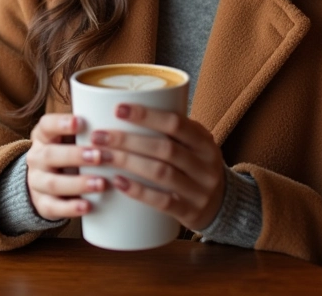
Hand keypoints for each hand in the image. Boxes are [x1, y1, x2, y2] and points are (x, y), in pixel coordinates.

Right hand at [25, 114, 108, 220]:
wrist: (45, 183)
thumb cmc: (68, 151)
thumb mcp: (71, 137)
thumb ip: (88, 130)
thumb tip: (123, 115)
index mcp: (43, 136)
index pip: (46, 125)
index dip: (61, 123)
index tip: (81, 121)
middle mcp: (36, 157)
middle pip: (50, 155)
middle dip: (76, 155)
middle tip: (99, 156)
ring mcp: (36, 182)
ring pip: (53, 183)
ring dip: (78, 183)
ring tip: (101, 183)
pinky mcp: (42, 204)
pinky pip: (53, 207)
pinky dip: (71, 208)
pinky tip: (87, 206)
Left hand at [90, 104, 225, 230]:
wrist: (223, 205)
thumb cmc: (196, 166)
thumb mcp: (194, 144)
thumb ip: (170, 130)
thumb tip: (122, 111)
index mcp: (205, 141)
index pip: (175, 123)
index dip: (146, 115)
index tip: (117, 109)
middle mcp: (206, 164)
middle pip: (164, 148)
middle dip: (127, 140)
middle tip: (98, 136)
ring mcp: (199, 190)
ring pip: (161, 173)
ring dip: (128, 162)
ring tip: (102, 156)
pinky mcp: (190, 212)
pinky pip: (163, 202)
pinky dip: (139, 191)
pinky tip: (118, 182)